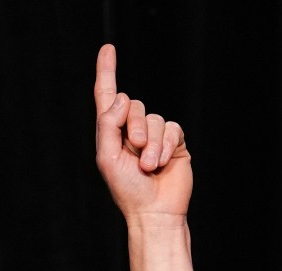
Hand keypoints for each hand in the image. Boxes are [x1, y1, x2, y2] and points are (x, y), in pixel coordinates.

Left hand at [93, 44, 190, 220]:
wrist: (154, 211)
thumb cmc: (127, 190)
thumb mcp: (107, 157)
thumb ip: (108, 125)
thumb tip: (121, 98)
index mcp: (112, 133)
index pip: (107, 96)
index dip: (107, 72)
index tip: (108, 49)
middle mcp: (133, 131)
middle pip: (133, 104)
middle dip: (133, 126)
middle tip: (135, 151)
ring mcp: (155, 136)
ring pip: (154, 118)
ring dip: (151, 144)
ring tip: (148, 166)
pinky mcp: (175, 142)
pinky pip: (172, 128)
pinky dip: (166, 145)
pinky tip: (162, 163)